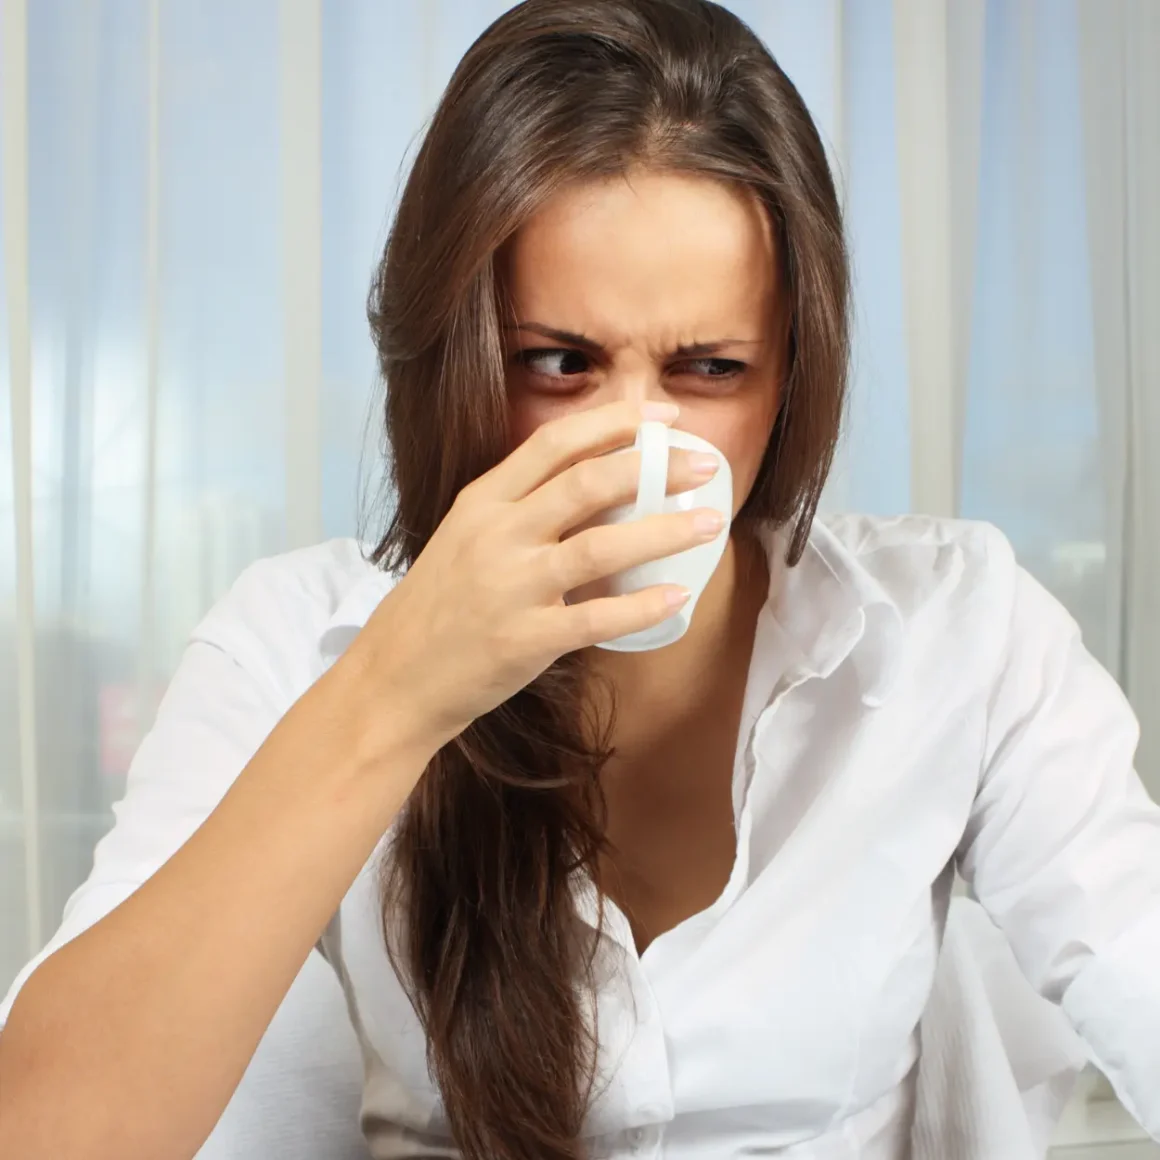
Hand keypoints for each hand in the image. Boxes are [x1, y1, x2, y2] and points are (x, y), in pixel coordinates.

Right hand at [346, 400, 724, 755]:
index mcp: (483, 501)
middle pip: (587, 483)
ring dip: (664, 532)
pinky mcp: (525, 639)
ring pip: (602, 547)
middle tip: (705, 464)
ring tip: (709, 523)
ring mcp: (510, 587)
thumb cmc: (439, 604)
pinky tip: (677, 596)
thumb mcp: (466, 537)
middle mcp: (497, 535)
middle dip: (654, 467)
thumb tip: (601, 485)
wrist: (394, 676)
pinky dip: (642, 607)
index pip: (554, 443)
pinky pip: (597, 618)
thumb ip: (521, 509)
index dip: (614, 422)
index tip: (662, 414)